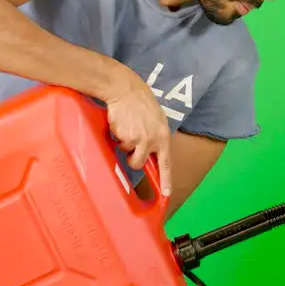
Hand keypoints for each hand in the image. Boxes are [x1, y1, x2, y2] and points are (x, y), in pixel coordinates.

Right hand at [105, 76, 172, 196]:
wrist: (126, 90)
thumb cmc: (141, 103)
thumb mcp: (156, 120)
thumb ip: (156, 137)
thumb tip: (153, 154)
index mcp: (163, 136)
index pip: (166, 163)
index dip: (166, 180)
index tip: (167, 194)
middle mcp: (153, 140)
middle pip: (139, 164)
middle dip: (132, 158)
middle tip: (130, 144)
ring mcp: (140, 139)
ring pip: (127, 155)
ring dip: (124, 146)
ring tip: (126, 129)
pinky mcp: (126, 137)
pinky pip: (118, 144)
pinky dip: (117, 136)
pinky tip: (121, 123)